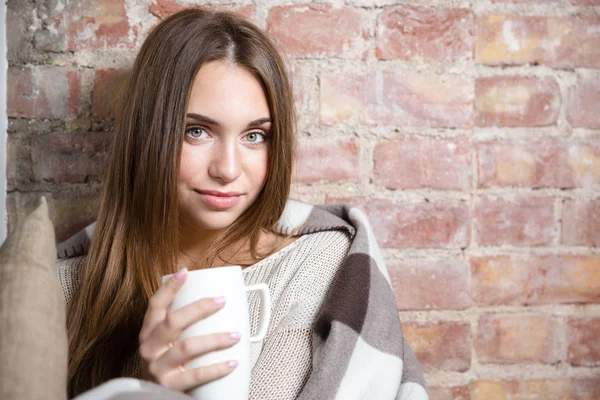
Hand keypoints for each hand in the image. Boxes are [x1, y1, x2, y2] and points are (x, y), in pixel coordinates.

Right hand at [138, 268, 239, 391]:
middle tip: (222, 301)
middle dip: (199, 308)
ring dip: (215, 339)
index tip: (185, 272)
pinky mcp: (167, 387)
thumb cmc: (170, 365)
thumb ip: (183, 325)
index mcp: (149, 333)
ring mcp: (157, 368)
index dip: (169, 288)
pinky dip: (217, 368)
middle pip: (173, 322)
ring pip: (187, 347)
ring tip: (236, 335)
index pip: (155, 305)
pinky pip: (196, 375)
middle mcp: (149, 348)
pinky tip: (232, 363)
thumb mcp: (168, 343)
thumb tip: (217, 301)